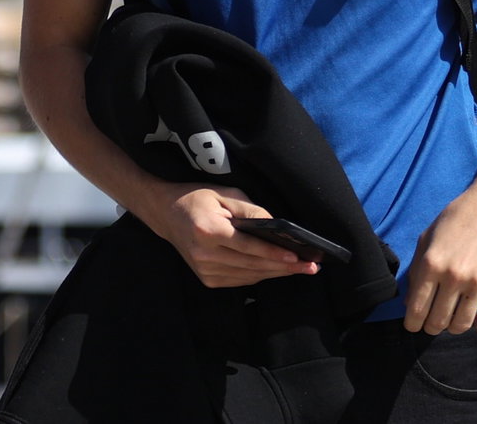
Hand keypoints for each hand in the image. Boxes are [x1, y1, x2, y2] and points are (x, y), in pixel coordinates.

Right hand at [149, 184, 319, 287]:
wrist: (166, 214)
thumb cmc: (197, 198)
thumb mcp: (224, 195)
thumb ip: (251, 211)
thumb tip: (279, 228)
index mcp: (207, 231)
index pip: (248, 247)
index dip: (274, 253)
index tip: (298, 257)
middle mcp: (204, 255)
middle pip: (252, 264)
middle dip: (284, 267)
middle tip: (310, 267)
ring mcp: (204, 270)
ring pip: (249, 276)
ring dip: (275, 273)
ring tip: (300, 269)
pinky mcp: (206, 279)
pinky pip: (240, 280)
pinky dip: (260, 275)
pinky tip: (276, 270)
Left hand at [403, 186, 476, 334]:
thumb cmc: (457, 218)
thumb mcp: (428, 237)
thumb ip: (416, 269)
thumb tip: (410, 301)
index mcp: (432, 263)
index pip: (417, 307)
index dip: (412, 323)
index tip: (412, 327)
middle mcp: (454, 276)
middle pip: (438, 320)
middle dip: (431, 328)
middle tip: (431, 326)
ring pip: (462, 324)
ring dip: (454, 328)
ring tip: (451, 322)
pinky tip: (475, 321)